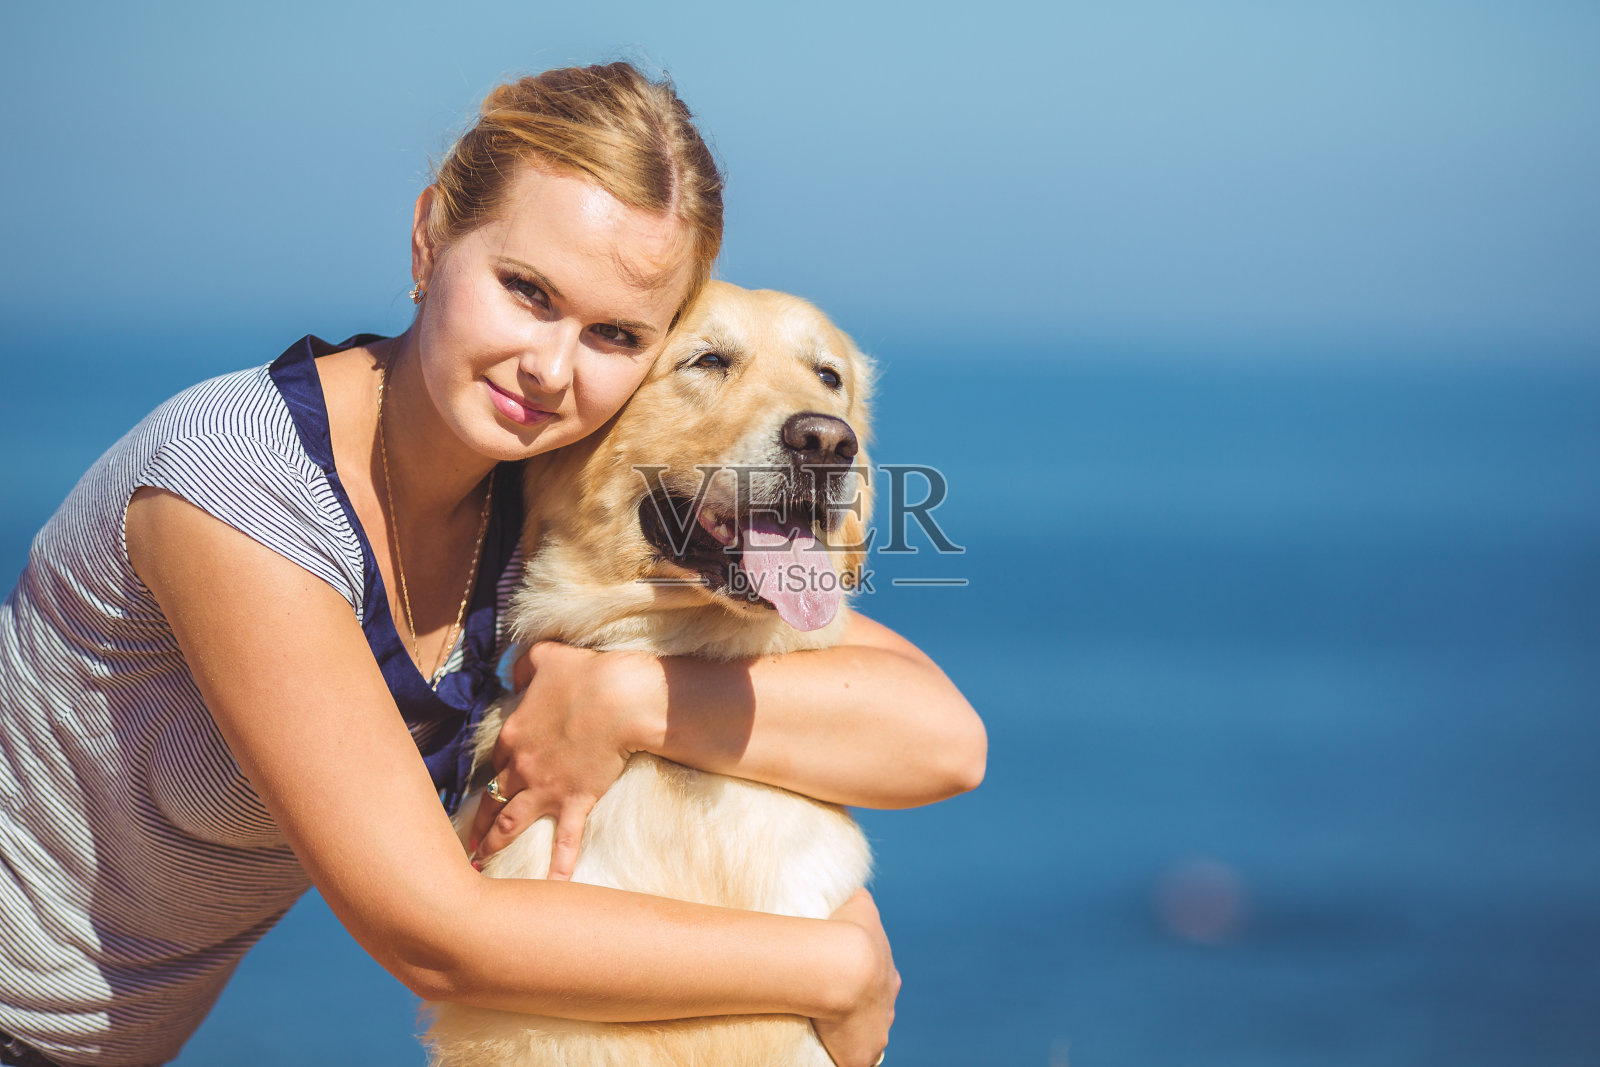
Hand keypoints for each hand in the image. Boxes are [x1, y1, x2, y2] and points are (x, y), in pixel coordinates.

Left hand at [469, 640, 665, 878]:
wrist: (620, 699)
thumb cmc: (585, 674)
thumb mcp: (544, 657)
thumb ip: (522, 666)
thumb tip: (514, 673)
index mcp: (511, 735)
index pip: (492, 762)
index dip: (487, 776)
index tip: (477, 791)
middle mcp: (520, 767)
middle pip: (493, 798)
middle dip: (478, 821)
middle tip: (464, 842)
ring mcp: (546, 788)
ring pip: (512, 823)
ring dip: (495, 845)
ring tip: (481, 865)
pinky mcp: (575, 800)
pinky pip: (564, 840)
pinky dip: (557, 866)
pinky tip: (551, 889)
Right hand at [813, 889, 898, 1066]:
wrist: (844, 964)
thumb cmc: (846, 931)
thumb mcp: (859, 903)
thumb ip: (859, 901)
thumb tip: (854, 889)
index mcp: (887, 975)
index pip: (878, 983)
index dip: (862, 982)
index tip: (844, 979)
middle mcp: (887, 1007)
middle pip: (875, 1013)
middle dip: (859, 1011)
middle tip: (832, 1006)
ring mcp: (876, 1034)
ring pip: (865, 1039)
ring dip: (849, 1035)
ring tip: (824, 1029)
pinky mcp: (860, 1057)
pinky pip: (851, 1061)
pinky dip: (840, 1056)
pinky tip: (826, 1050)